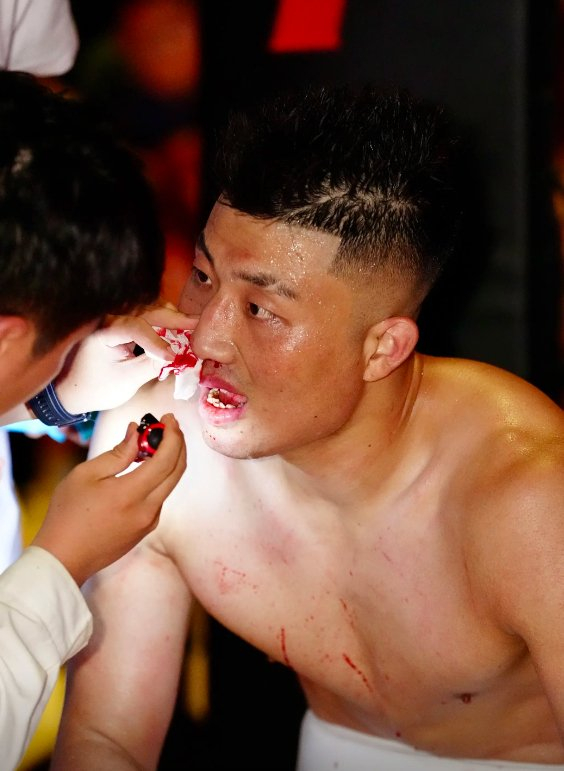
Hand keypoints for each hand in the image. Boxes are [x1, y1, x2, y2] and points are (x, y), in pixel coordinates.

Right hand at [32, 413, 185, 585]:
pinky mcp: (145, 529)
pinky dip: (159, 477)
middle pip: (177, 470)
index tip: (168, 418)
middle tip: (168, 425)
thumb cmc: (68, 515)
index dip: (173, 435)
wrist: (63, 558)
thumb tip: (136, 433)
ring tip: (153, 442)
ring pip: (170, 484)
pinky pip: (160, 497)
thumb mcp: (86, 475)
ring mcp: (149, 522)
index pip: (167, 459)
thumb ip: (117, 453)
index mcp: (132, 494)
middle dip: (177, 443)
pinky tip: (145, 467)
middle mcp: (148, 510)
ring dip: (169, 460)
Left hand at [54, 306, 197, 414]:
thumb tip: (176, 354)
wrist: (75, 390)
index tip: (172, 356)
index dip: (156, 341)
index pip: (134, 328)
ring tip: (191, 325)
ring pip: (147, 311)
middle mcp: (108, 319)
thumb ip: (151, 365)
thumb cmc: (97, 388)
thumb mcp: (127, 380)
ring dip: (170, 318)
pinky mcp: (121, 325)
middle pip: (145, 312)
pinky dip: (162, 323)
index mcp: (103, 332)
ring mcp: (114, 320)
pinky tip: (178, 328)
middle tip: (196, 323)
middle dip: (172, 318)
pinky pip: (144, 318)